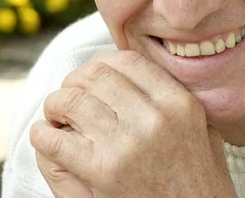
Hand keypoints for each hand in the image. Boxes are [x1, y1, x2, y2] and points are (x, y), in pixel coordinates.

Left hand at [30, 50, 235, 197]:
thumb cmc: (199, 187)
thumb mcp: (203, 134)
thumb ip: (176, 102)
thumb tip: (139, 74)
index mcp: (179, 104)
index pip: (127, 60)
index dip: (100, 63)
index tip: (91, 76)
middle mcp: (154, 118)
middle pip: (95, 75)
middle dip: (74, 82)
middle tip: (69, 97)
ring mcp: (126, 145)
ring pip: (71, 100)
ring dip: (56, 105)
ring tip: (56, 116)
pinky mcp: (102, 173)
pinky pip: (54, 140)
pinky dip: (42, 134)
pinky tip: (45, 136)